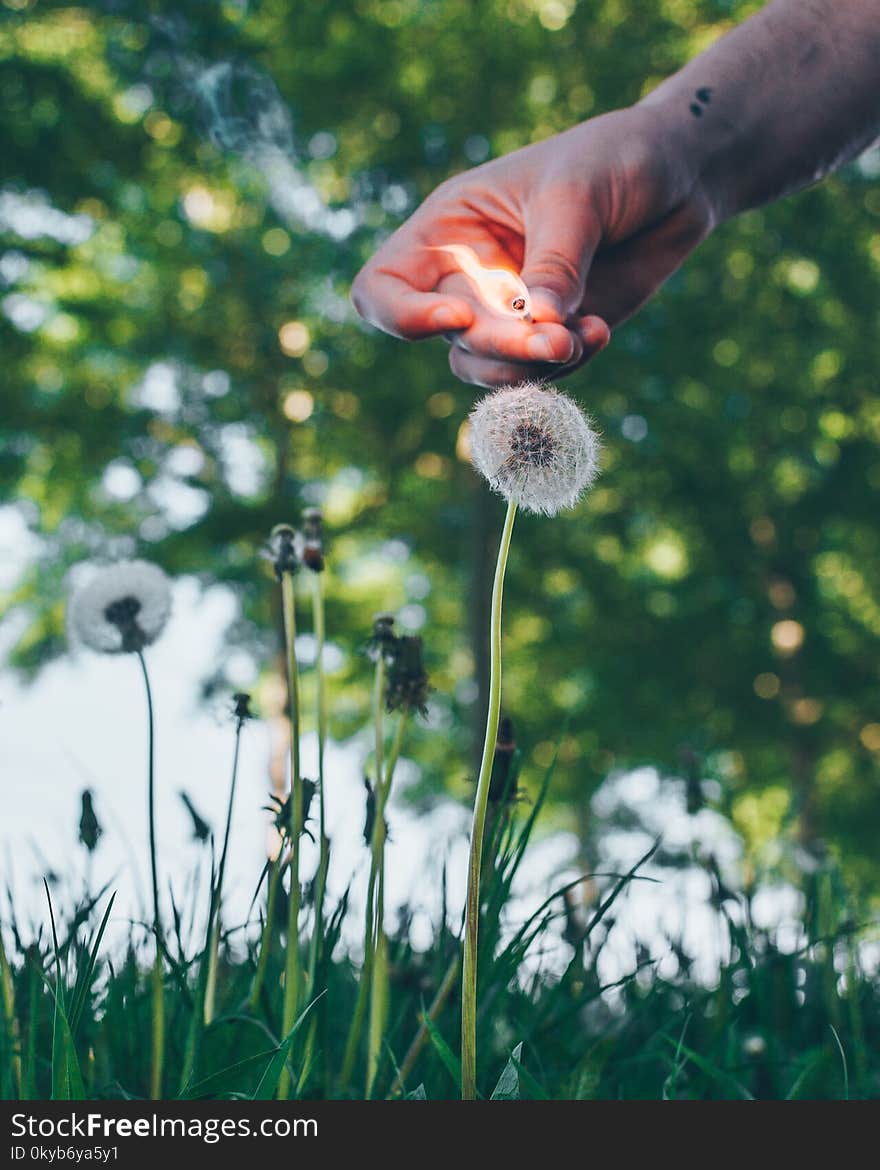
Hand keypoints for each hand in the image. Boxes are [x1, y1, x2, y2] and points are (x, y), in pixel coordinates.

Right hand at [351, 102, 715, 386]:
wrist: (679, 177)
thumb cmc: (616, 158)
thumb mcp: (577, 193)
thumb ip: (555, 260)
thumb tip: (540, 326)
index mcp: (449, 230)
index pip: (383, 289)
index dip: (402, 317)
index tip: (456, 318)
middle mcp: (469, 279)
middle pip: (452, 340)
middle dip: (502, 347)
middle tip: (558, 339)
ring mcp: (511, 313)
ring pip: (488, 368)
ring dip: (531, 367)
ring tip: (583, 338)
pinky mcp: (554, 336)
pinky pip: (541, 372)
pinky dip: (568, 364)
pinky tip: (601, 330)